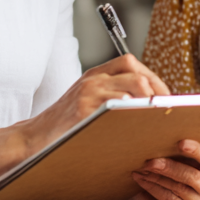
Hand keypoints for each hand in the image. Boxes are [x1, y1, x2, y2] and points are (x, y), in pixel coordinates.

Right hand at [27, 55, 169, 151]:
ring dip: (149, 102)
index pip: (131, 62)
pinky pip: (117, 106)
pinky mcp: (84, 110)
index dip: (153, 78)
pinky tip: (139, 128)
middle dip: (156, 91)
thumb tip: (149, 103)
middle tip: (165, 110)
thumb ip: (112, 95)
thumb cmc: (66, 124)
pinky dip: (133, 114)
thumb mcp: (88, 100)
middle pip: (136, 73)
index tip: (165, 96)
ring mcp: (88, 93)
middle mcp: (93, 79)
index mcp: (95, 74)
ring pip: (132, 86)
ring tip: (156, 119)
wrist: (34, 137)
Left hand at [128, 139, 199, 199]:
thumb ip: (183, 151)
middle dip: (169, 167)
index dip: (197, 150)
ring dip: (157, 176)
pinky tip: (142, 179)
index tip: (181, 143)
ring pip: (178, 187)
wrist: (160, 197)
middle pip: (192, 176)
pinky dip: (152, 187)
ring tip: (142, 168)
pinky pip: (168, 199)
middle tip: (150, 161)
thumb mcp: (182, 158)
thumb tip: (167, 140)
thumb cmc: (175, 170)